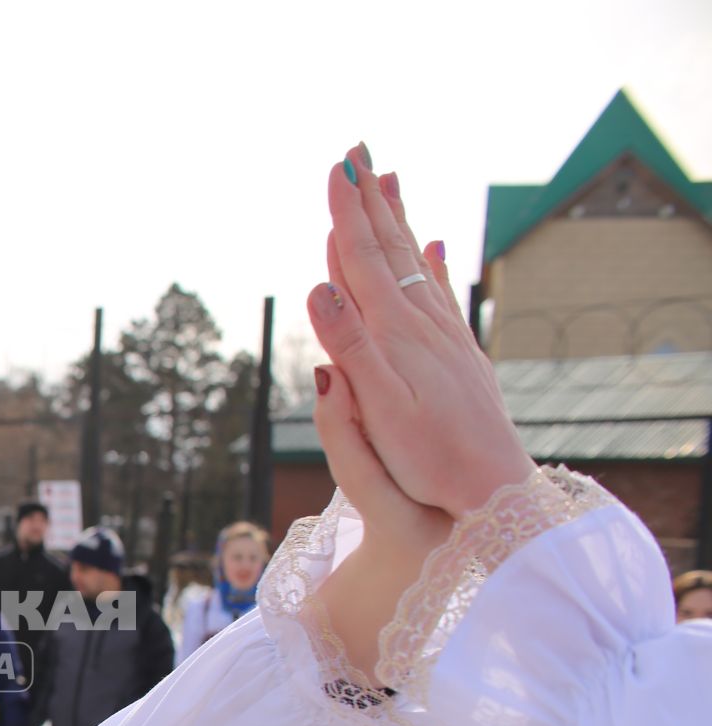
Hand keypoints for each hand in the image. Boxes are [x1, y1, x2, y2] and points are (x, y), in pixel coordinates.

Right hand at [307, 145, 535, 518]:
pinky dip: (431, 263)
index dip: (346, 213)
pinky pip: (439, 293)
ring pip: (414, 261)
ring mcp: (443, 335)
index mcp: (394, 333)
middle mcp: (421, 323)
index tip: (335, 168)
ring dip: (398, 218)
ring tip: (390, 179)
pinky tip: (434, 245)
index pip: (362, 259)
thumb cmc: (428, 458)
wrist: (492, 487)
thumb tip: (320, 287)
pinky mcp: (458, 353)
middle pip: (390, 248)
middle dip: (371, 199)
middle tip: (358, 151)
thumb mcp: (379, 408)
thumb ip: (349, 346)